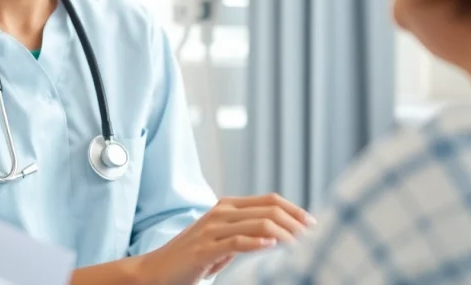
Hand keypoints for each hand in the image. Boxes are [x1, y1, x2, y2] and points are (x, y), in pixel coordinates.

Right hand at [135, 193, 315, 284]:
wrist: (157, 271)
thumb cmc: (193, 258)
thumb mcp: (223, 240)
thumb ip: (246, 232)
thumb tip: (281, 235)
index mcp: (228, 206)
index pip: (270, 200)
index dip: (295, 209)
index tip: (313, 224)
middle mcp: (221, 212)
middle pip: (268, 210)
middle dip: (295, 223)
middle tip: (313, 238)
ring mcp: (212, 229)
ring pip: (257, 224)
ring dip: (284, 234)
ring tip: (300, 246)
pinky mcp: (204, 248)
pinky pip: (236, 241)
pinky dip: (257, 243)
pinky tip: (273, 248)